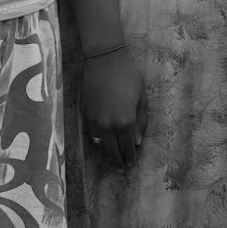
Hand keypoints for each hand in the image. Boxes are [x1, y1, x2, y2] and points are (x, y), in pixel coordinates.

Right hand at [80, 48, 147, 166]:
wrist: (104, 59)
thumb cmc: (128, 75)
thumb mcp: (142, 98)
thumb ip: (141, 122)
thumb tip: (138, 142)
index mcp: (125, 121)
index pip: (127, 147)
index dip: (130, 157)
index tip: (131, 165)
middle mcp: (108, 125)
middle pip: (112, 150)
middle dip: (118, 160)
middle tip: (122, 168)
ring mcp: (94, 120)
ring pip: (100, 144)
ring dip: (107, 151)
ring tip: (112, 156)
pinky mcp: (84, 114)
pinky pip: (91, 133)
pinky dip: (97, 139)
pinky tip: (102, 141)